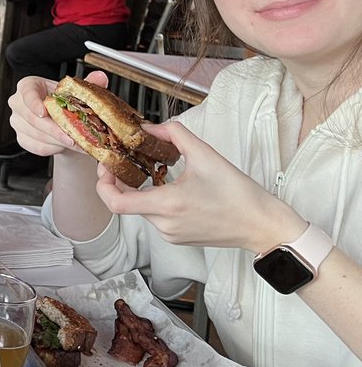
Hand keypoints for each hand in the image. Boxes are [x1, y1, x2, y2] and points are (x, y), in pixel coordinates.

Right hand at [8, 72, 110, 157]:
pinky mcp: (23, 139)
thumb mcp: (74, 91)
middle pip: (33, 119)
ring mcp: (18, 122)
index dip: (34, 103)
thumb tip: (100, 77)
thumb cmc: (63, 102)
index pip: (27, 93)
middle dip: (55, 130)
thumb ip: (87, 83)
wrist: (60, 120)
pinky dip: (55, 148)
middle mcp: (19, 104)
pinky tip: (67, 146)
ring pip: (38, 135)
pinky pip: (38, 147)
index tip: (44, 112)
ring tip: (78, 144)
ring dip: (59, 142)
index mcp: (28, 86)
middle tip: (73, 138)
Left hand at [92, 120, 304, 252]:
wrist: (263, 225)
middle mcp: (165, 225)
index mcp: (167, 206)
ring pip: (143, 210)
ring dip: (144, 190)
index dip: (103, 185)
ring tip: (156, 172)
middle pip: (128, 203)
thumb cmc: (239, 194)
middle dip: (125, 181)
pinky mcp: (179, 239)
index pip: (116, 203)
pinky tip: (174, 188)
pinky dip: (158, 201)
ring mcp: (171, 235)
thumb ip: (173, 134)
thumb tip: (149, 127)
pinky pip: (158, 218)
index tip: (106, 168)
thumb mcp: (206, 154)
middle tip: (127, 162)